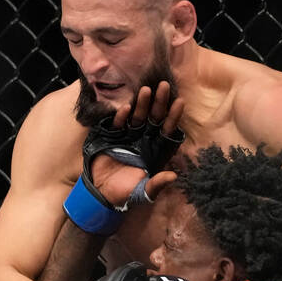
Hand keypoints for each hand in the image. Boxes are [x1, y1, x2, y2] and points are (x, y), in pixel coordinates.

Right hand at [87, 83, 184, 205]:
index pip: (167, 132)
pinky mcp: (112, 137)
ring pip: (138, 118)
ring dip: (142, 104)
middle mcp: (144, 141)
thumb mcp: (142, 193)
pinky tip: (126, 108)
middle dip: (160, 103)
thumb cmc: (125, 194)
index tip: (180, 102)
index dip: (173, 118)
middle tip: (164, 86)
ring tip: (146, 90)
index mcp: (155, 152)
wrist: (101, 193)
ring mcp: (128, 137)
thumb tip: (173, 176)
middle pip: (154, 119)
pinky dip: (121, 117)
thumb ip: (156, 184)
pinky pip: (118, 124)